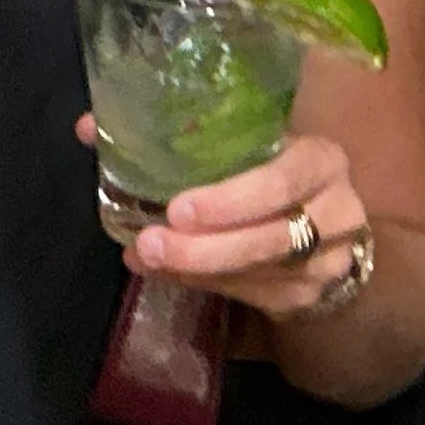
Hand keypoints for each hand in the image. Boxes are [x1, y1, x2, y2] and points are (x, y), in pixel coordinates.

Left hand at [77, 115, 370, 319]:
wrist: (330, 219)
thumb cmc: (272, 165)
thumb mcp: (249, 141)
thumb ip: (184, 132)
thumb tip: (88, 127)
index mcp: (321, 160)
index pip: (285, 179)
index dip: (233, 199)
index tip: (179, 209)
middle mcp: (336, 211)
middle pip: (270, 238)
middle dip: (204, 247)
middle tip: (150, 242)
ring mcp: (327, 262)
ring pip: (258, 272)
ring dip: (197, 269)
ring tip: (146, 256)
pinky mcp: (307, 297)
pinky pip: (251, 294)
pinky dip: (203, 284)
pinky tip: (166, 272)